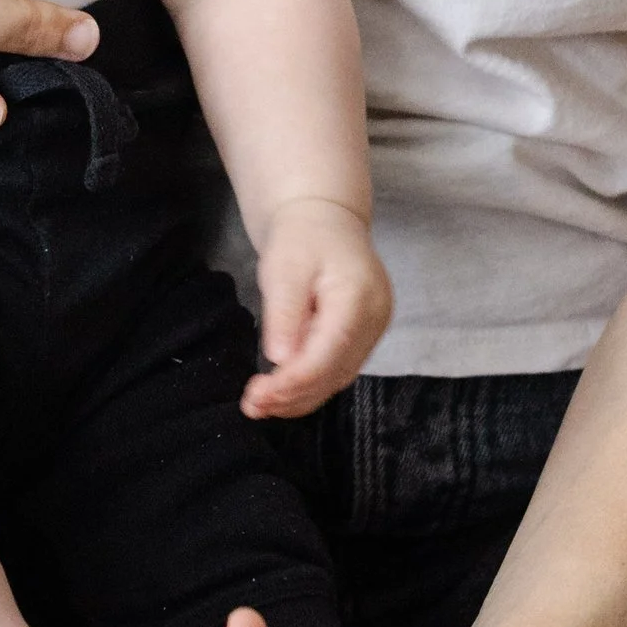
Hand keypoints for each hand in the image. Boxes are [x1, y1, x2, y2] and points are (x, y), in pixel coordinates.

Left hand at [240, 200, 391, 416]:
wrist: (325, 220)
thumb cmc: (302, 238)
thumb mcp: (284, 268)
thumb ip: (285, 314)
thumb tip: (281, 359)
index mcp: (358, 297)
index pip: (327, 354)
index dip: (292, 383)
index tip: (256, 396)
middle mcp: (375, 319)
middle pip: (335, 373)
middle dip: (292, 396)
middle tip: (251, 406)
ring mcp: (375, 330)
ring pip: (338, 378)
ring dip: (299, 397)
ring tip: (260, 404)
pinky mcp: (365, 336)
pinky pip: (338, 370)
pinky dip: (310, 385)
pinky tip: (282, 391)